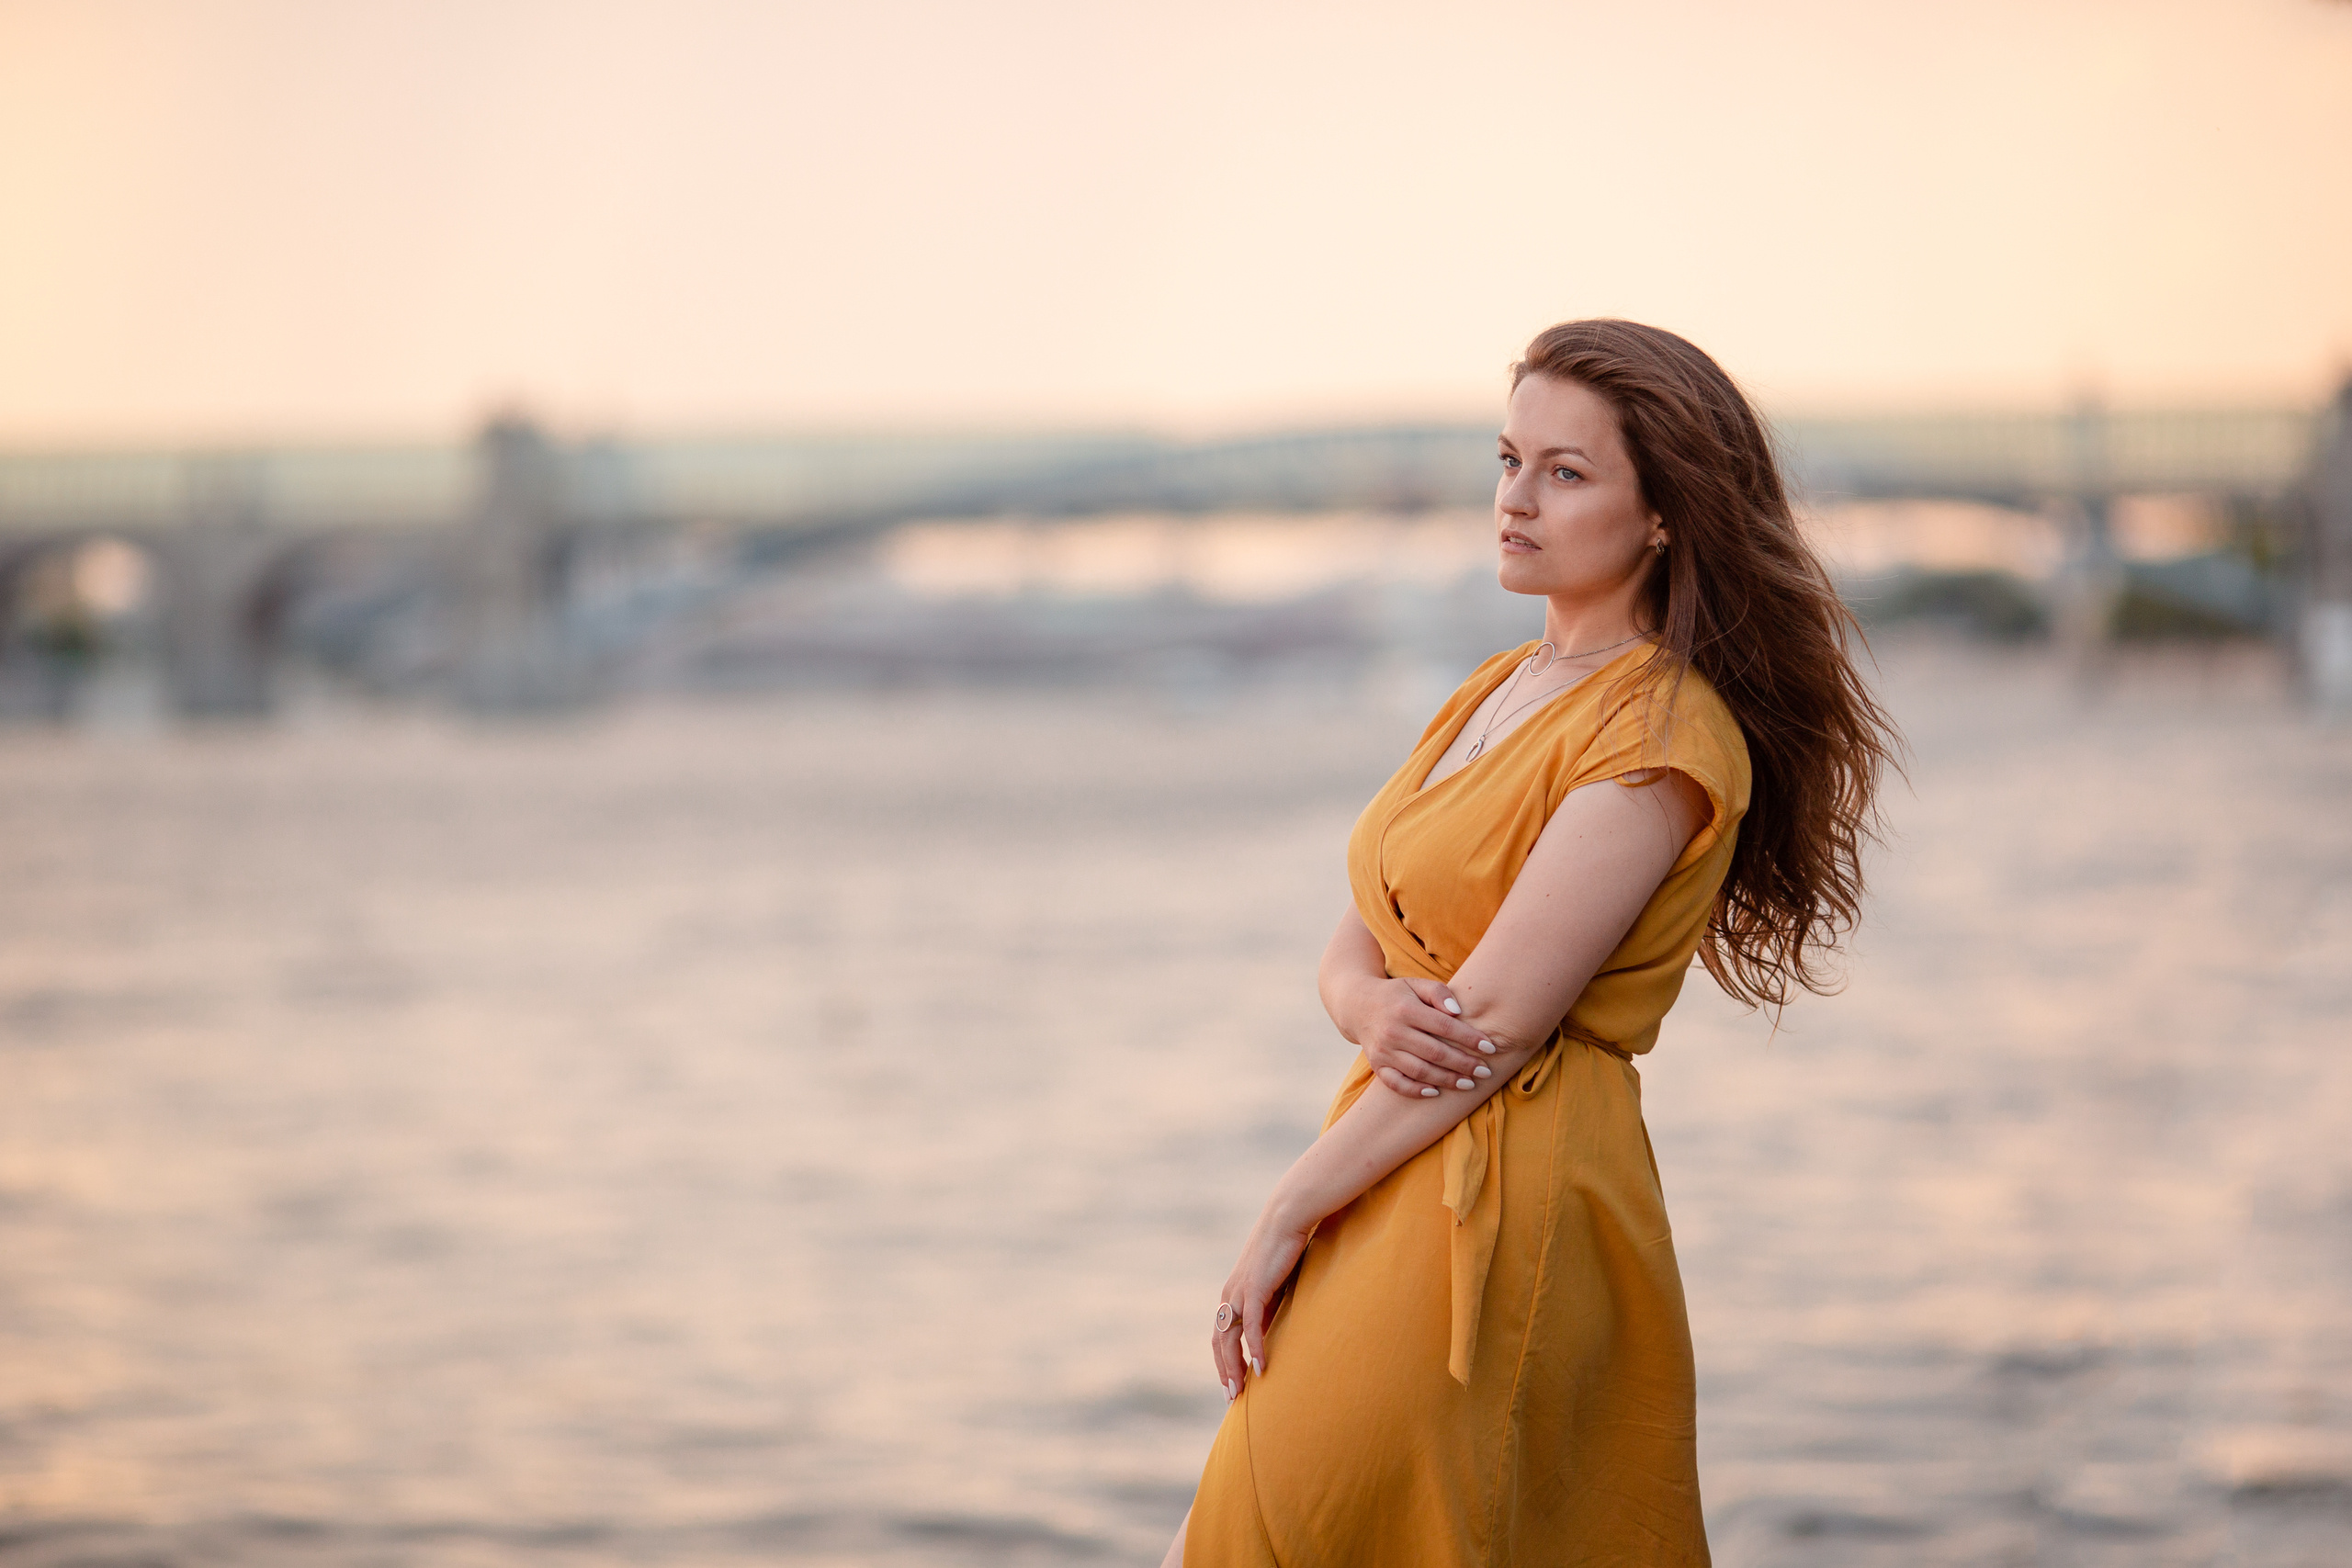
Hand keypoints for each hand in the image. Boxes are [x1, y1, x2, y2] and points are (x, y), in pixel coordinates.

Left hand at [1210, 1202, 1312, 1400]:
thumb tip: (1268, 1332)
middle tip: (1232, 1398)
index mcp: (1233, 1293)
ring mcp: (1240, 1292)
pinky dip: (1255, 1350)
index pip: (1220, 1334)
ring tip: (1242, 1391)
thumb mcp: (1274, 1284)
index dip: (1223, 1360)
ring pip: (1229, 1338)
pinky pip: (1251, 1327)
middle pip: (1219, 1341)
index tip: (1231, 1383)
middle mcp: (1230, 1294)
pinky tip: (1262, 1369)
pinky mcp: (1255, 1289)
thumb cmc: (1285, 1247)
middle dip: (1224, 1371)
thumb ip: (1269, 1307)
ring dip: (1234, 1368)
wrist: (1287, 1217)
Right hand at [1341, 975, 1496, 1098]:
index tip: (1490, 1047)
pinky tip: (1436, 1092)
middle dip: (1464, 1064)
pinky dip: (1416, 1091)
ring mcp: (1383, 1051)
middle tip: (1486, 1071)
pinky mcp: (1377, 1066)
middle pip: (1435, 1053)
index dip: (1469, 1038)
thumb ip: (1439, 993)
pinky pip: (1397, 1084)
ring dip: (1447, 1080)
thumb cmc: (1396, 995)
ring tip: (1469, 1083)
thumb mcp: (1416, 984)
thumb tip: (1458, 1012)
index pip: (1444, 1026)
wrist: (1358, 1006)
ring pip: (1420, 1071)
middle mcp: (1393, 1032)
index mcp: (1406, 1010)